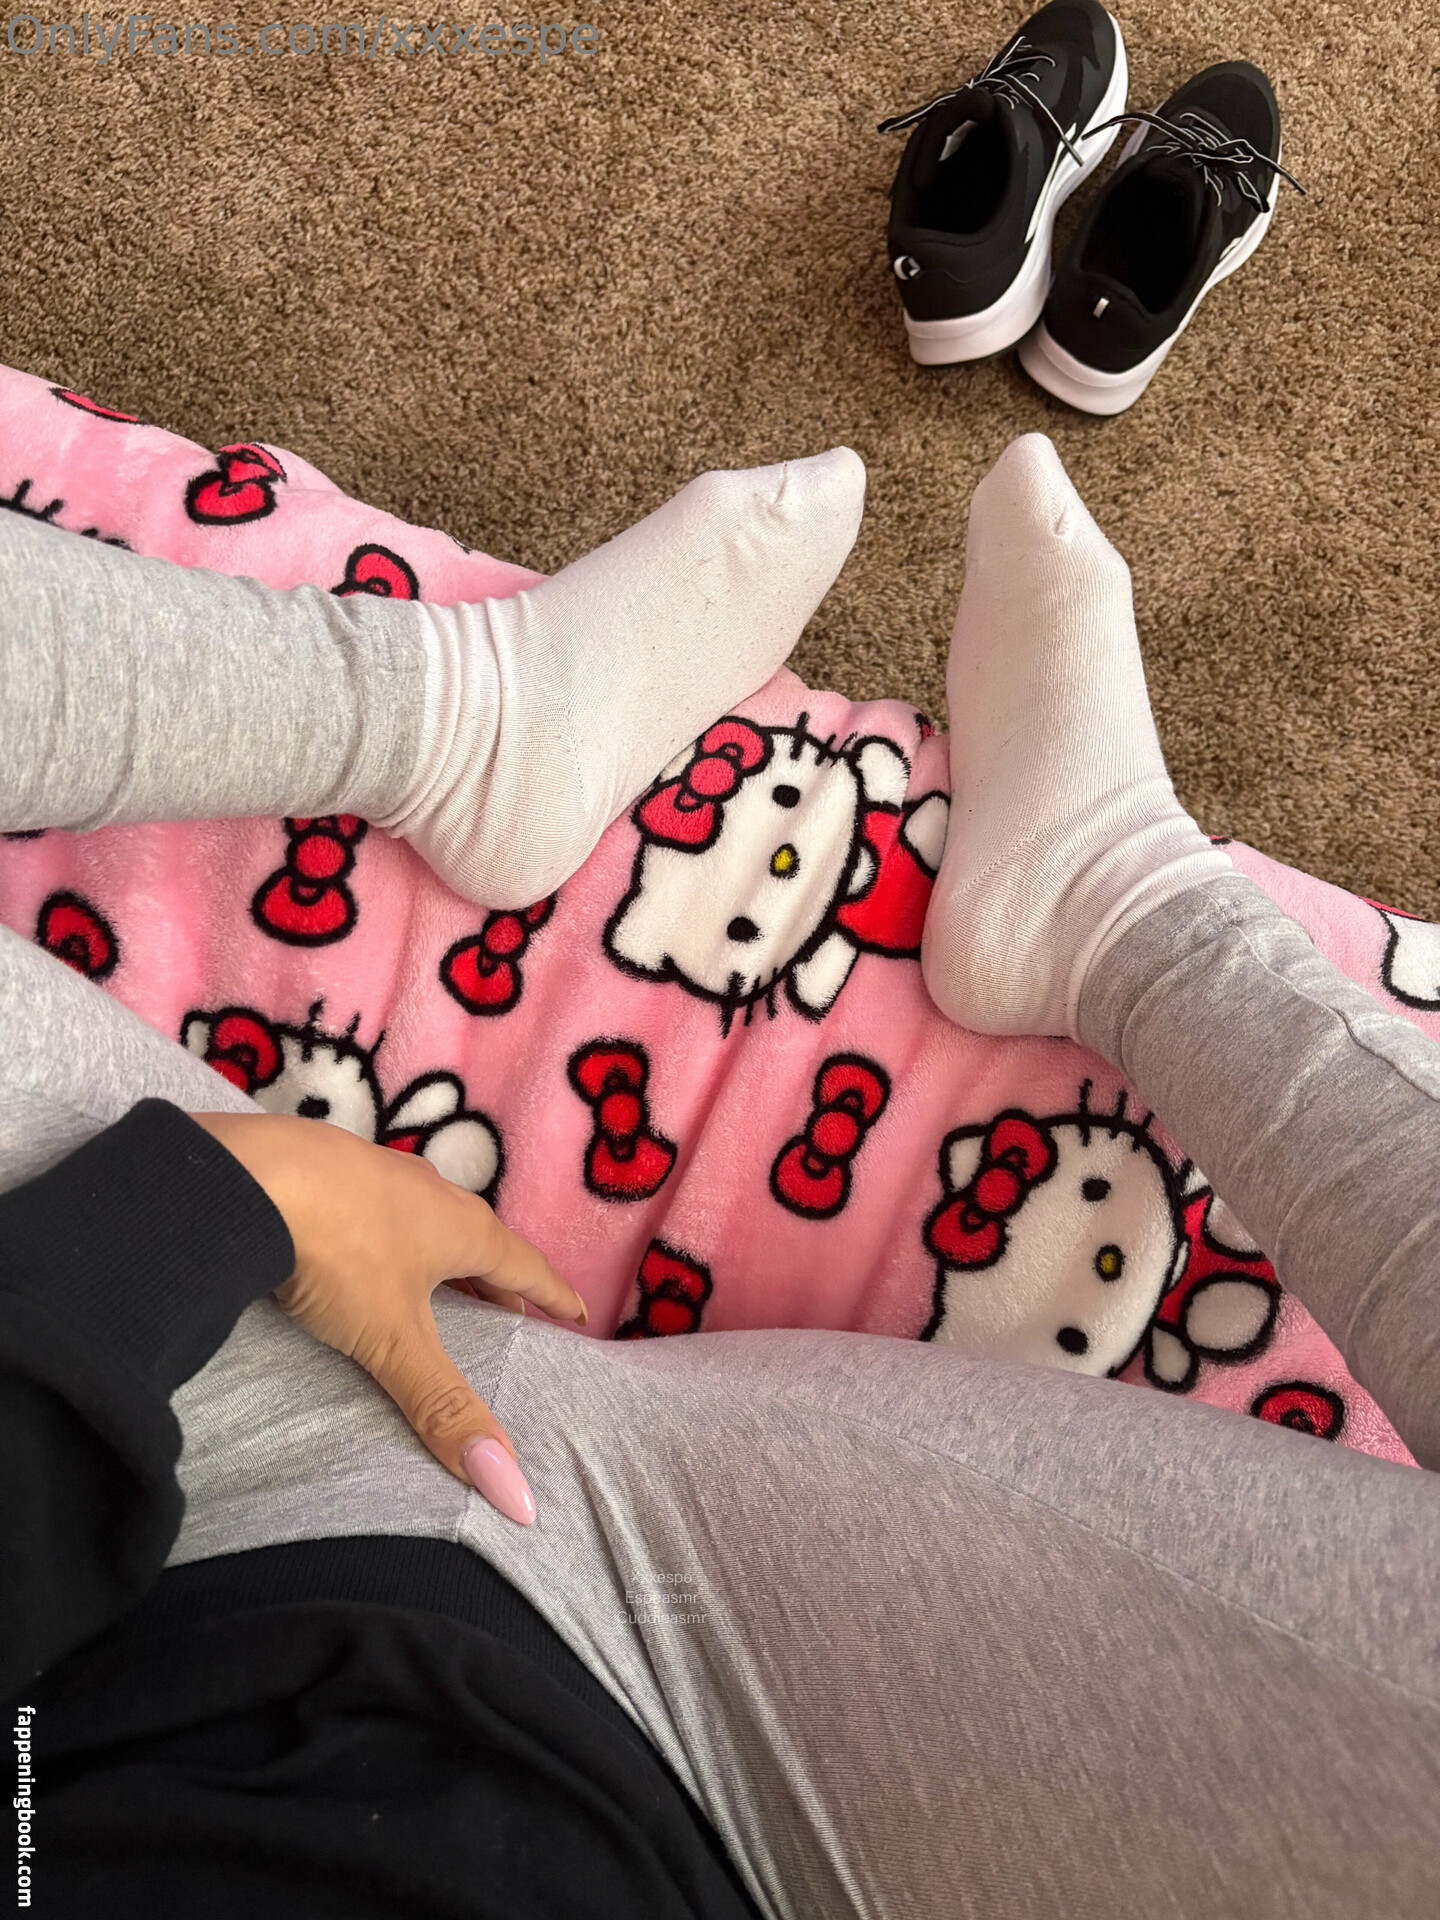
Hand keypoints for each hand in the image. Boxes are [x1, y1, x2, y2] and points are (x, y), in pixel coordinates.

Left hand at [191, 1111, 586, 1523]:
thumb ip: (443, 1407)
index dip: (553, 1294)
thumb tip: (513, 1491)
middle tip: (512, 1308)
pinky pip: (377, 1205)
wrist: (244, 1174)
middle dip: (497, 1277)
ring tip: (440, 1278)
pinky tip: (363, 1244)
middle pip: (479, 1239)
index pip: (525, 1267)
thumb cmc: (337, 1252)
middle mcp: (428, 1192)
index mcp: (461, 1228)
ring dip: (442, 1251)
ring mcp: (375, 1172)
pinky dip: (389, 1232)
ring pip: (426, 1217)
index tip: (578, 1312)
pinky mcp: (324, 1165)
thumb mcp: (392, 1339)